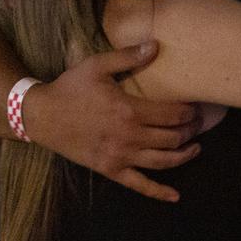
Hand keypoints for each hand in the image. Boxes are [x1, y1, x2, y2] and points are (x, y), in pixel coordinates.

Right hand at [22, 41, 201, 201]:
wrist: (42, 115)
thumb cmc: (70, 87)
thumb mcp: (97, 65)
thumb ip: (128, 57)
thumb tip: (156, 45)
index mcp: (129, 110)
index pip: (171, 114)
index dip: (188, 112)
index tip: (196, 107)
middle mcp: (129, 136)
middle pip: (172, 138)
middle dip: (190, 131)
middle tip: (198, 123)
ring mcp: (120, 156)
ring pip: (162, 162)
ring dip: (184, 156)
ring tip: (195, 148)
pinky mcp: (110, 170)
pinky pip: (139, 185)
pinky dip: (159, 193)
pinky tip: (175, 196)